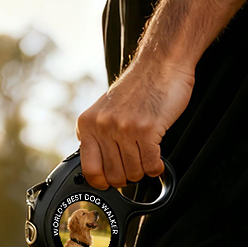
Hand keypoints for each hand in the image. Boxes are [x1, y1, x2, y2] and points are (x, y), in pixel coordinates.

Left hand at [76, 57, 193, 189]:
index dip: (102, 182)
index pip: (89, 169)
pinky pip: (150, 164)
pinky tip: (157, 161)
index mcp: (87, 124)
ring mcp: (125, 128)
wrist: (160, 63)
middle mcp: (103, 126)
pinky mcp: (147, 129)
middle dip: (127, 178)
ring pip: (133, 172)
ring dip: (142, 171)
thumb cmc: (137, 89)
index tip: (110, 182)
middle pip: (114, 175)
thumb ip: (98, 136)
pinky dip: (156, 168)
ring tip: (146, 159)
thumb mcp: (104, 112)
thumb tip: (99, 169)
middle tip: (134, 168)